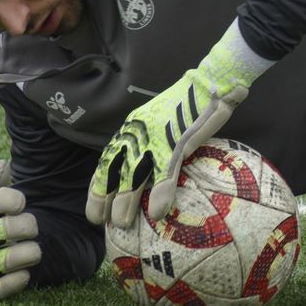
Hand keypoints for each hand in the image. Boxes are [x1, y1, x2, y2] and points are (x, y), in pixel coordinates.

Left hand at [86, 20, 273, 226]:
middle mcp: (137, 134)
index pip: (108, 159)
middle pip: (113, 169)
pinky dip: (160, 193)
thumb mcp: (161, 122)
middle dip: (102, 196)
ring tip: (121, 223)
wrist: (211, 82)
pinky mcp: (176, 142)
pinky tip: (156, 212)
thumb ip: (152, 142)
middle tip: (98, 220)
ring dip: (126, 201)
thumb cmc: (189, 103)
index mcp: (132, 129)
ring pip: (133, 175)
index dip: (99, 183)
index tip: (94, 204)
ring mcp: (155, 139)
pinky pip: (165, 172)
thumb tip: (148, 168)